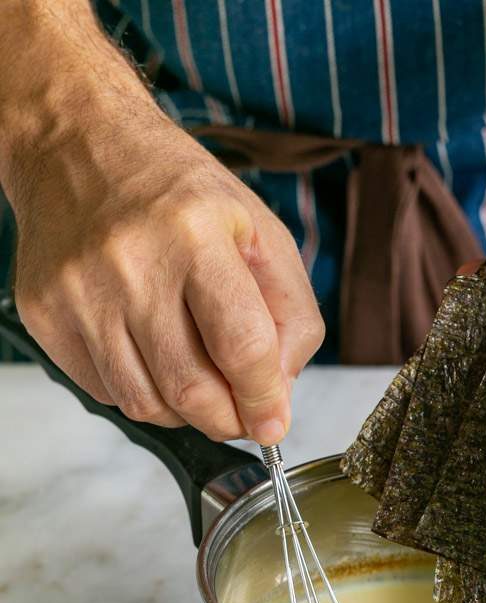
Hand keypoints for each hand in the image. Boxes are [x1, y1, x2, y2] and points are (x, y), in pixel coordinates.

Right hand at [9, 82, 321, 443]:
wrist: (78, 144)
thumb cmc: (179, 192)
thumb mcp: (260, 232)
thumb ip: (290, 313)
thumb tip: (281, 391)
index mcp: (195, 231)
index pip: (241, 344)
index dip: (264, 399)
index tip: (274, 425)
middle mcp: (130, 262)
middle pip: (190, 388)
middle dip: (227, 420)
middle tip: (243, 416)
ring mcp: (79, 291)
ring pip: (145, 403)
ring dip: (186, 413)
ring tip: (203, 385)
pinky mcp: (45, 314)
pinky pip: (106, 391)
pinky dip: (143, 394)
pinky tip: (156, 359)